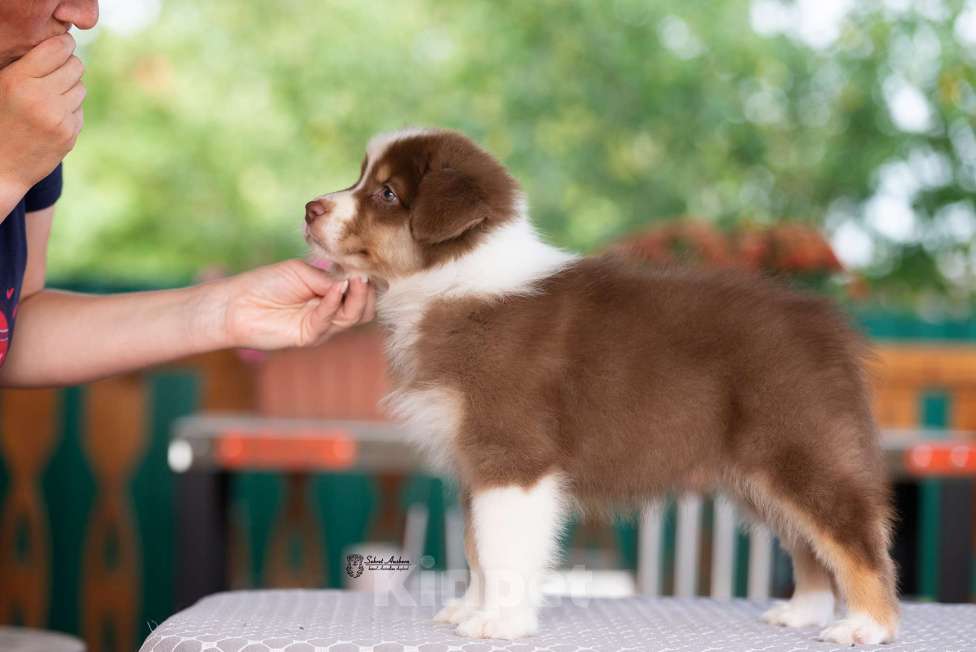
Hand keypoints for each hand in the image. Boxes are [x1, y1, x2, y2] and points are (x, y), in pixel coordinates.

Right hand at [0, 34, 84, 195]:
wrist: (0, 165)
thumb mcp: (2, 85)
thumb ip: (27, 65)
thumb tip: (62, 47)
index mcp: (18, 80)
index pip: (57, 49)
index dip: (64, 44)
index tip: (63, 45)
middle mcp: (41, 98)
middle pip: (76, 66)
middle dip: (68, 66)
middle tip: (56, 72)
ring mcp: (58, 118)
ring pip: (81, 87)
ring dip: (70, 88)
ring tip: (50, 97)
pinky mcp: (69, 134)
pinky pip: (79, 109)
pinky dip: (70, 109)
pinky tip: (51, 117)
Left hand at [209, 259, 375, 349]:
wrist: (238, 304)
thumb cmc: (267, 283)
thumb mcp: (302, 272)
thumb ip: (327, 279)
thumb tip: (353, 282)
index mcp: (330, 293)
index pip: (359, 291)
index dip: (368, 282)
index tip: (371, 268)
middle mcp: (330, 311)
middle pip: (363, 309)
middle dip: (368, 293)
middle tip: (365, 277)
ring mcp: (322, 325)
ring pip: (353, 317)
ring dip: (358, 297)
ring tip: (358, 280)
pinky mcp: (310, 335)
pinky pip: (329, 320)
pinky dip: (336, 302)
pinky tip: (338, 287)